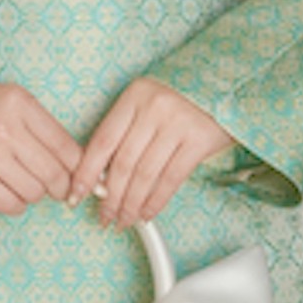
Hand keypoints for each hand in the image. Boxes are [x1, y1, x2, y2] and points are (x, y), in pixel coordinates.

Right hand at [0, 83, 81, 214]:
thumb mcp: (13, 103)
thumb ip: (44, 129)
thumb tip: (79, 164)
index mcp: (21, 104)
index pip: (66, 146)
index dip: (80, 169)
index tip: (82, 178)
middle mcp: (6, 128)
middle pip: (54, 173)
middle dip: (61, 187)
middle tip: (57, 188)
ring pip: (34, 192)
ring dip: (34, 194)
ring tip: (23, 182)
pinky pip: (10, 204)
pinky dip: (15, 204)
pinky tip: (9, 192)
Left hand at [70, 77, 231, 227]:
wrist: (225, 83)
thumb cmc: (181, 96)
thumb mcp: (147, 101)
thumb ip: (126, 130)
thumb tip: (101, 175)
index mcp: (134, 95)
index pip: (102, 141)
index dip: (86, 172)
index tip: (76, 194)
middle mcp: (154, 107)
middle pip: (123, 162)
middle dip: (110, 197)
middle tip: (104, 216)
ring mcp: (178, 123)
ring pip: (146, 175)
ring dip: (131, 204)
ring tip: (124, 220)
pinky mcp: (200, 140)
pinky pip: (171, 179)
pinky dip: (156, 201)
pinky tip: (147, 212)